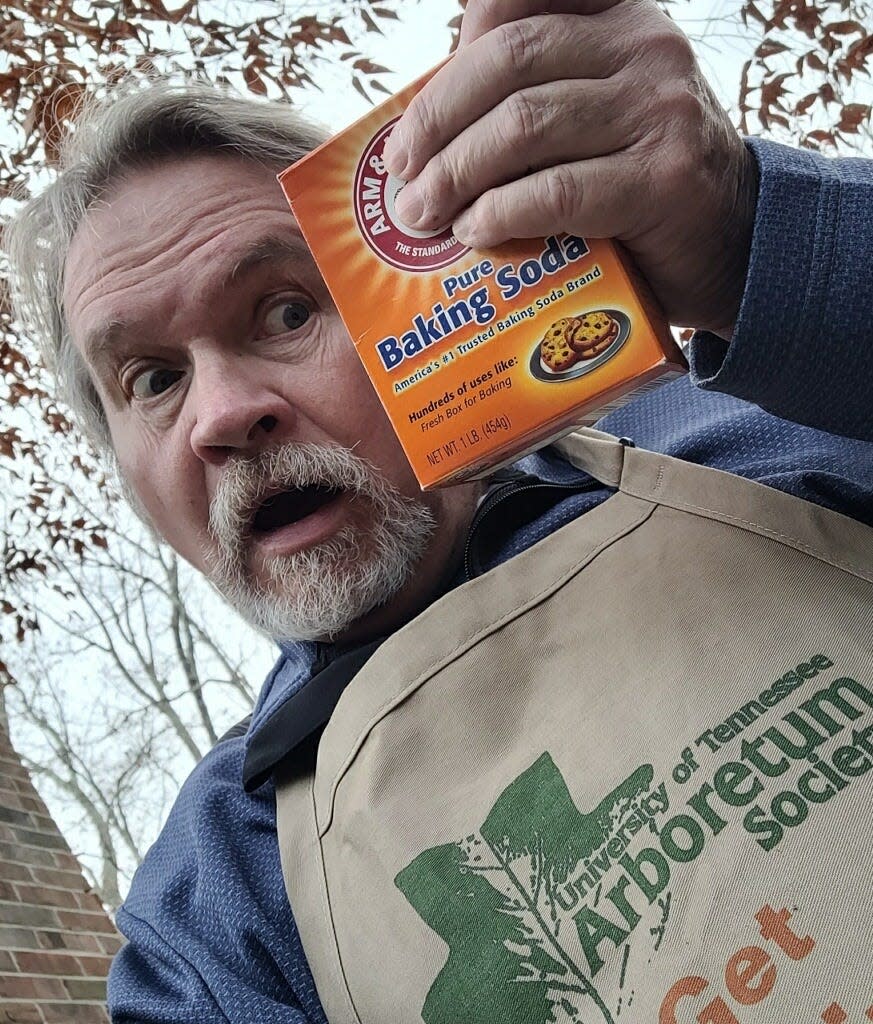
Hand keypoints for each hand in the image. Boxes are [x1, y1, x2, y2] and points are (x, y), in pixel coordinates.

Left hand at [382, 0, 758, 334]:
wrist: (736, 242)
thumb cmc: (642, 188)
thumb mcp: (594, 122)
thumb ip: (533, 106)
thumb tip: (427, 138)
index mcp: (616, 19)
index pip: (512, 8)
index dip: (446, 70)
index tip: (407, 135)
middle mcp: (642, 48)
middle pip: (506, 63)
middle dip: (436, 126)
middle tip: (402, 182)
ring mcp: (658, 109)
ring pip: (524, 125)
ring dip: (457, 176)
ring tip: (425, 218)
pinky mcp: (662, 179)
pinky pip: (556, 191)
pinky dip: (501, 214)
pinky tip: (475, 233)